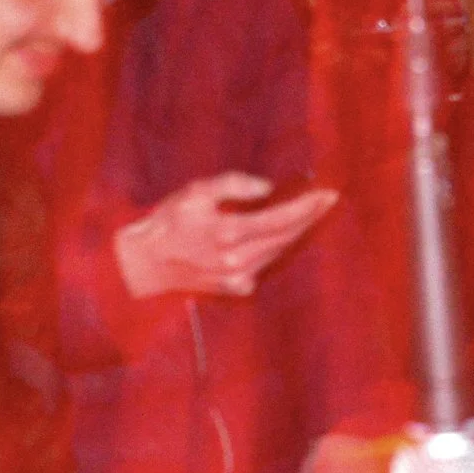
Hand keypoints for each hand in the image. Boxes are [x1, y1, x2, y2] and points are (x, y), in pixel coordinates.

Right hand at [114, 173, 337, 299]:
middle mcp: (238, 258)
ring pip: (279, 252)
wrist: (145, 262)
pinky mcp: (235, 287)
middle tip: (326, 201)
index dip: (307, 207)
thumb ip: (234, 185)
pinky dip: (277, 249)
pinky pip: (266, 265)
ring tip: (310, 215)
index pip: (281, 219)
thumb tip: (268, 188)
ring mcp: (238, 277)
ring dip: (296, 233)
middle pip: (286, 237)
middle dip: (309, 218)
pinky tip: (283, 237)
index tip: (327, 194)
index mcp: (229, 232)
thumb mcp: (196, 192)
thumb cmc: (168, 222)